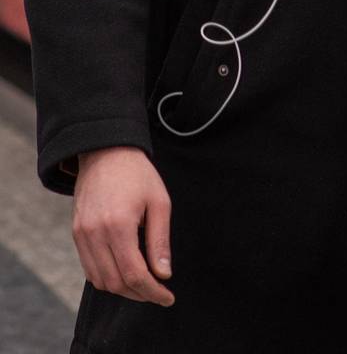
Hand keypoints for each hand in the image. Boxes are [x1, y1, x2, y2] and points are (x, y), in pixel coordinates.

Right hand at [71, 147, 174, 305]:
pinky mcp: (76, 234)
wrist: (105, 152)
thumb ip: (160, 241)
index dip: (152, 292)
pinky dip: (106, 277)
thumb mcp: (159, 201)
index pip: (134, 274)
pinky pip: (89, 269)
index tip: (167, 297)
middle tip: (158, 292)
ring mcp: (82, 235)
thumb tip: (164, 274)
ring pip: (100, 280)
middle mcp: (95, 234)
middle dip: (139, 294)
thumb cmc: (137, 174)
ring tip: (143, 284)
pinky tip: (124, 271)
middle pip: (116, 283)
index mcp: (118, 225)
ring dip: (122, 289)